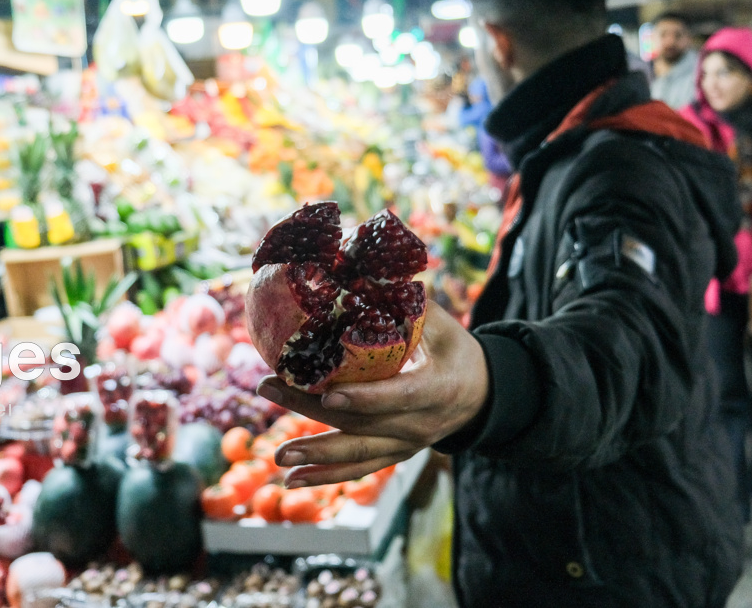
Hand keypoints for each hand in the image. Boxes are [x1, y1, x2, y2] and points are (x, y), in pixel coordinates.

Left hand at [256, 302, 487, 487]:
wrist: (482, 395)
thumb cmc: (456, 351)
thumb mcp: (441, 325)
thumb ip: (405, 305)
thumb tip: (360, 272)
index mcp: (436, 389)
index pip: (398, 396)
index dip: (364, 398)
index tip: (329, 395)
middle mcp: (420, 424)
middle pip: (362, 422)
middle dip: (311, 410)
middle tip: (270, 388)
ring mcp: (407, 444)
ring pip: (357, 451)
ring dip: (314, 453)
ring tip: (277, 454)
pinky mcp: (395, 454)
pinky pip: (359, 469)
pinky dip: (326, 476)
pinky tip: (293, 479)